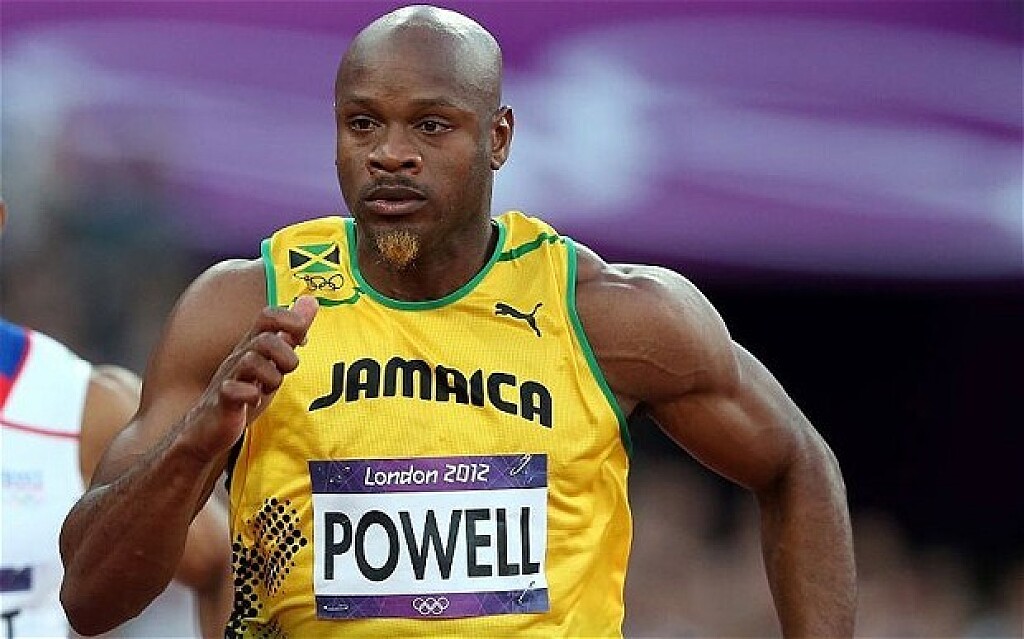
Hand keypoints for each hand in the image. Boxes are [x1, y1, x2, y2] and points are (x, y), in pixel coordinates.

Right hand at [184, 295, 318, 460]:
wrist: (206, 426)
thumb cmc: (244, 388)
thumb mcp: (273, 358)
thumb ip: (291, 331)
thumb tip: (311, 300)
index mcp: (253, 344)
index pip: (268, 316)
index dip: (291, 321)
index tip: (302, 340)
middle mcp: (239, 356)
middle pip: (265, 339)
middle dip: (286, 355)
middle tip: (287, 371)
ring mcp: (229, 377)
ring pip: (251, 362)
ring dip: (271, 377)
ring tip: (268, 389)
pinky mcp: (222, 401)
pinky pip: (233, 391)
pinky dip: (249, 395)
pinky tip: (254, 400)